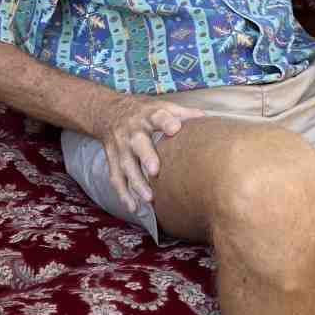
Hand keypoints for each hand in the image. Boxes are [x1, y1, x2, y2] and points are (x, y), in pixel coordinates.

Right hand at [92, 95, 204, 215]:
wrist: (108, 110)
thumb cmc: (142, 111)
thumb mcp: (160, 107)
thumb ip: (182, 113)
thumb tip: (206, 118)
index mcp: (148, 115)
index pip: (157, 116)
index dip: (165, 122)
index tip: (175, 129)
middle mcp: (132, 130)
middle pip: (137, 143)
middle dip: (145, 156)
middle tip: (155, 170)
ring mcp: (120, 146)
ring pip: (126, 165)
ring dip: (136, 182)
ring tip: (149, 198)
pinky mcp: (112, 159)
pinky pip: (116, 178)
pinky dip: (123, 194)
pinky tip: (133, 207)